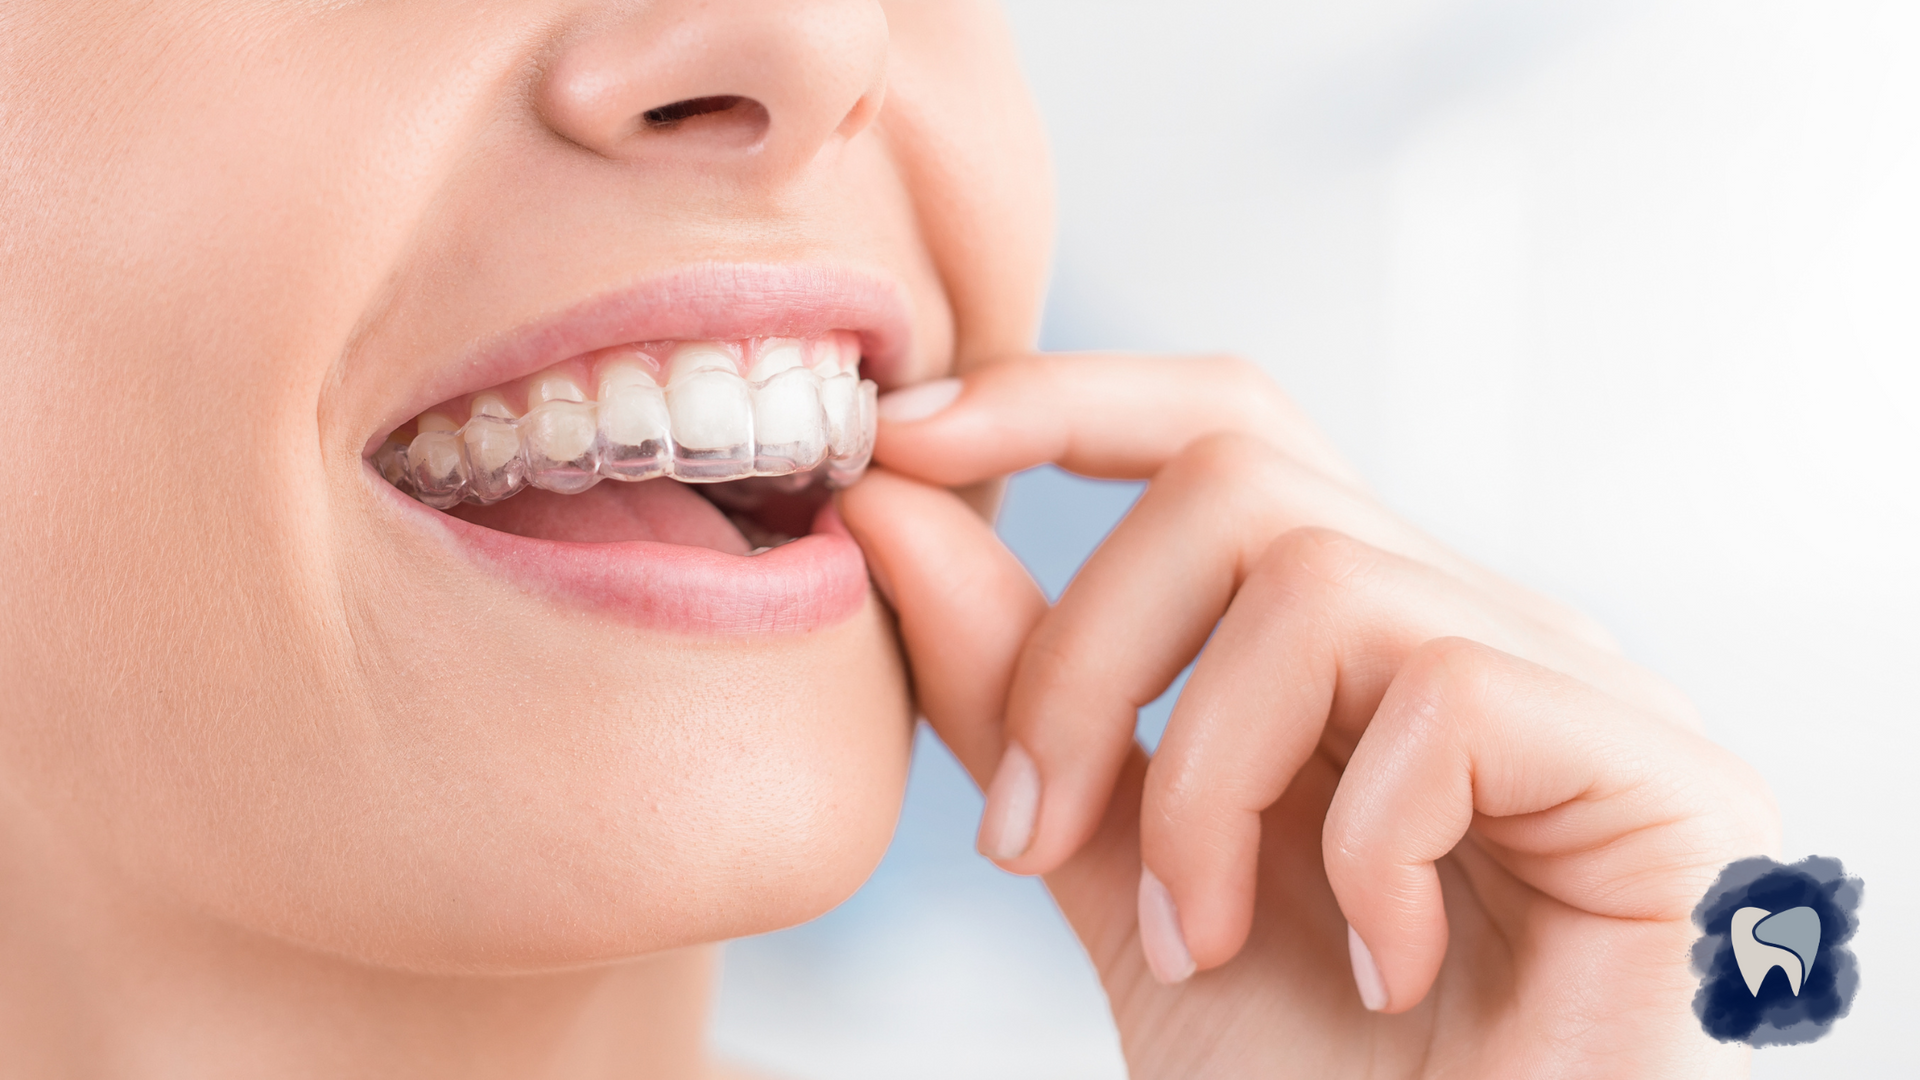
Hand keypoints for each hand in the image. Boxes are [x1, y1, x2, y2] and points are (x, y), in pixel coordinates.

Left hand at [837, 354, 1777, 1077]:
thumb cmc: (1314, 1076)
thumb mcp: (1118, 865)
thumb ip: (1022, 698)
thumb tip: (893, 512)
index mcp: (1357, 635)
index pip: (1221, 429)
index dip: (1063, 400)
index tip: (906, 446)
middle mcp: (1472, 621)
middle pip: (1238, 476)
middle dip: (1083, 654)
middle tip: (1030, 841)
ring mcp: (1578, 685)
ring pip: (1320, 581)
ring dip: (1200, 784)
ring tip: (1200, 937)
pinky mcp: (1664, 773)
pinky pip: (1451, 697)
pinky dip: (1361, 851)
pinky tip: (1388, 969)